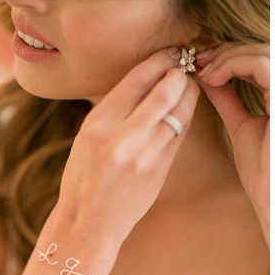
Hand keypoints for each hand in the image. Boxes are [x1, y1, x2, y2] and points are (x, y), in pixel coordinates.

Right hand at [56, 48, 199, 242]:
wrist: (90, 220)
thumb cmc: (85, 175)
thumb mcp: (88, 135)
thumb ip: (115, 109)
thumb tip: (146, 79)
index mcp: (99, 123)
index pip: (137, 79)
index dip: (159, 61)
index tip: (170, 53)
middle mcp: (123, 138)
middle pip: (165, 93)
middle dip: (180, 75)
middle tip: (185, 67)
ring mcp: (144, 156)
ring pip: (179, 115)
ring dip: (189, 96)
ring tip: (190, 86)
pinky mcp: (160, 171)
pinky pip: (179, 137)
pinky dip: (185, 119)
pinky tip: (185, 110)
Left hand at [196, 44, 269, 243]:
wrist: (267, 193)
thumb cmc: (260, 168)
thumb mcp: (238, 124)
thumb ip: (227, 99)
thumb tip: (209, 78)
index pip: (256, 61)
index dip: (227, 57)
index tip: (200, 65)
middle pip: (257, 51)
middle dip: (223, 53)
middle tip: (198, 61)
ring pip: (259, 53)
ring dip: (226, 57)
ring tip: (204, 70)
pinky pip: (261, 65)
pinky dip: (234, 64)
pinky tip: (214, 77)